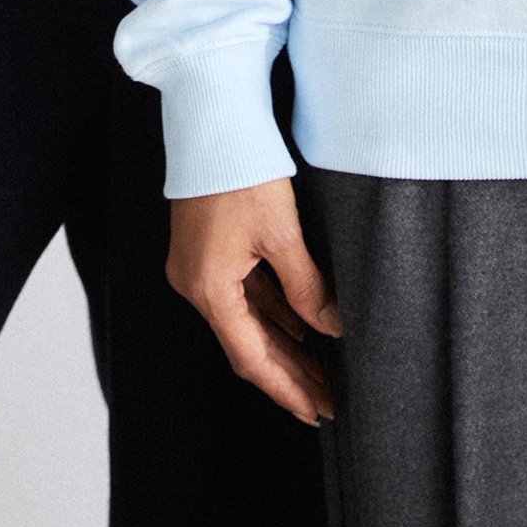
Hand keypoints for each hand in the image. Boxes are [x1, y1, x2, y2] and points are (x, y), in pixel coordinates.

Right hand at [167, 178, 341, 424]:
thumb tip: (331, 327)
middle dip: (287, 373)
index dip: (286, 387)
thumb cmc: (242, 168)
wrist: (210, 117)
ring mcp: (197, 266)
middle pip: (246, 343)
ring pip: (244, 318)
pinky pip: (240, 293)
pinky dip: (269, 311)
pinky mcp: (205, 249)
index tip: (316, 409)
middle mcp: (195, 284)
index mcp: (208, 288)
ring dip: (280, 343)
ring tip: (320, 369)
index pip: (251, 357)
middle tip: (325, 399)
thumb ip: (306, 286)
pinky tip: (298, 323)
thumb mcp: (281, 232)